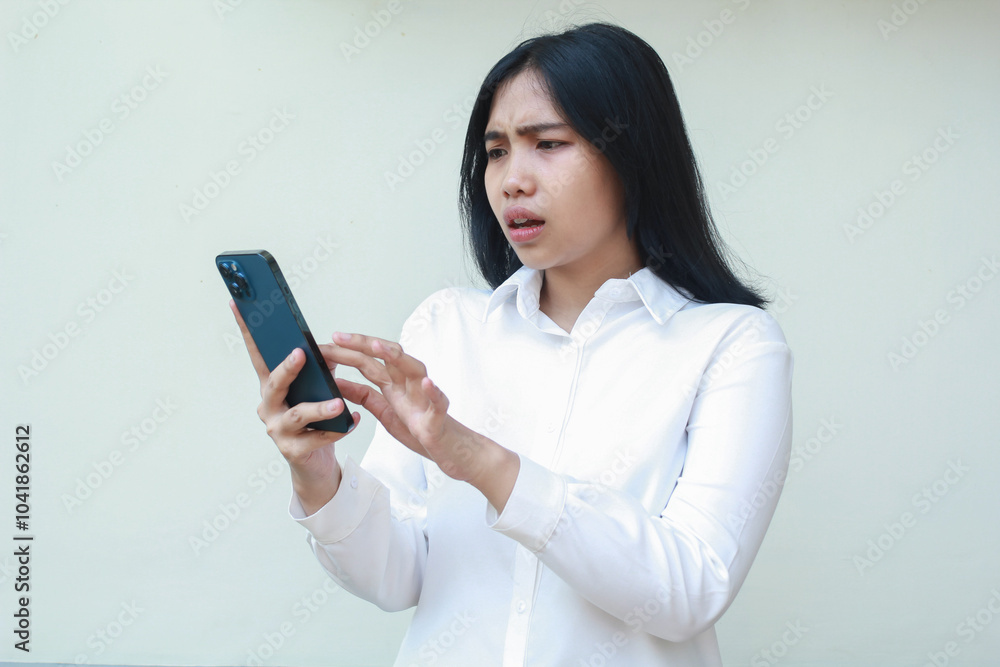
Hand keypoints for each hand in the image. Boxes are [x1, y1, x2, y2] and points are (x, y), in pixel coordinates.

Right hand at [230, 300, 358, 514]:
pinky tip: (354, 421)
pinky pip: (317, 439)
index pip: (258, 355)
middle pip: (274, 384)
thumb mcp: (316, 391)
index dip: (247, 332)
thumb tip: (331, 346)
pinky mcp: (293, 451)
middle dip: (286, 369)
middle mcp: (269, 407)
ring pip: (297, 415)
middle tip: (300, 354)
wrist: (314, 464)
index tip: (238, 304)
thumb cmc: (313, 422)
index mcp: (272, 387)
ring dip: (318, 407)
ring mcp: (278, 430)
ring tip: (338, 403)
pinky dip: (337, 430)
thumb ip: (320, 369)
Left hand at [322, 331, 518, 509]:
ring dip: (398, 358)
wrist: (452, 452)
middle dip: (364, 345)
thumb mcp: (386, 414)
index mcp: (396, 386)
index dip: (349, 351)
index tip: (327, 342)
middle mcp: (411, 386)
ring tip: (378, 347)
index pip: (371, 362)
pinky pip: (439, 403)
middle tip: (340, 337)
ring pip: (415, 370)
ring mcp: (426, 399)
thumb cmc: (422, 430)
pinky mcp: (439, 418)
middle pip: (389, 358)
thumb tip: (338, 383)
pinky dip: (434, 392)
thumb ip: (365, 397)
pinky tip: (427, 384)